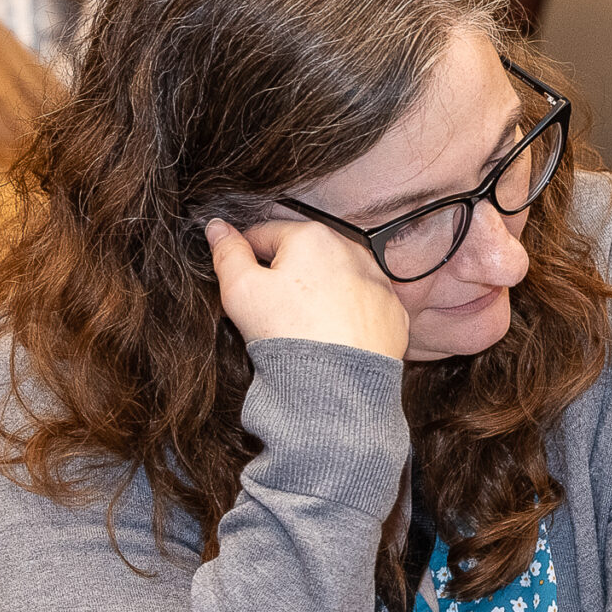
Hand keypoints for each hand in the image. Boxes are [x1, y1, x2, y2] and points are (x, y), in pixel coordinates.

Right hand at [205, 218, 409, 359]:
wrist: (338, 384)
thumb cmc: (287, 333)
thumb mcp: (240, 289)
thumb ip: (227, 253)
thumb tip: (217, 228)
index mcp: (312, 236)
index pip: (265, 235)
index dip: (246, 258)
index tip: (244, 282)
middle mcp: (353, 251)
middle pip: (304, 256)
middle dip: (286, 275)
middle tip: (274, 309)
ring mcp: (378, 282)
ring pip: (336, 279)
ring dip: (319, 292)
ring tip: (304, 324)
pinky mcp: (393, 312)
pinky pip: (363, 306)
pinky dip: (348, 315)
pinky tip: (333, 334)